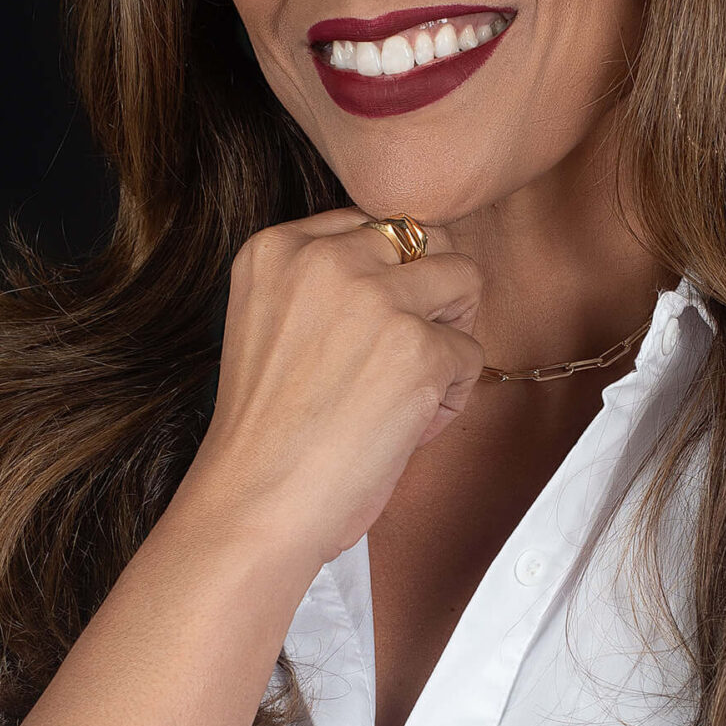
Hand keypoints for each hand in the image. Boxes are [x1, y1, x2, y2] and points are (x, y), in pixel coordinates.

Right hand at [190, 209, 483, 565]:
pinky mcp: (417, 349)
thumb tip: (413, 270)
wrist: (255, 503)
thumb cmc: (265, 435)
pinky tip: (406, 428)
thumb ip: (325, 286)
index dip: (392, 273)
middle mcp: (325, 259)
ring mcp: (375, 300)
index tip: (373, 327)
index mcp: (276, 248)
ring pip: (463, 279)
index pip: (372, 221)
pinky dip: (450, 397)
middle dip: (432, 291)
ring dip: (449, 335)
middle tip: (406, 354)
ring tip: (410, 388)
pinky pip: (470, 354)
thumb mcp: (272, 325)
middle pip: (425, 236)